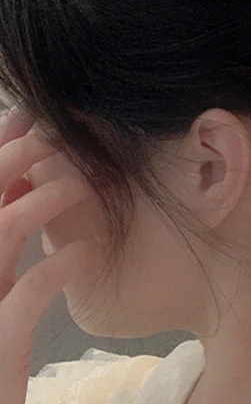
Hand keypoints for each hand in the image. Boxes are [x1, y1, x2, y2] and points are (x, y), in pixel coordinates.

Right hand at [0, 106, 97, 403]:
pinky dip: (63, 262)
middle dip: (20, 158)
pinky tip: (88, 253)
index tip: (31, 117)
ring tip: (85, 188)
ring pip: (5, 227)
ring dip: (48, 199)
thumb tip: (30, 183)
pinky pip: (32, 287)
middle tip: (60, 137)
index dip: (1, 148)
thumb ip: (7, 236)